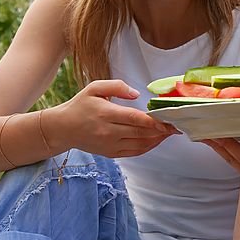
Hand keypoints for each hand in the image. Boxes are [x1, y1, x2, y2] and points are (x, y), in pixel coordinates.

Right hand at [46, 80, 178, 157]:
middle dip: (162, 130)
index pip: (135, 119)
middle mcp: (108, 132)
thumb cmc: (80, 105)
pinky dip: (148, 147)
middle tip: (177, 125)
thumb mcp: (94, 87)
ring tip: (170, 132)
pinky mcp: (110, 153)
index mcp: (105, 114)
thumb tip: (137, 94)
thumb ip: (117, 86)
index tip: (170, 119)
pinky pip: (134, 152)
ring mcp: (109, 145)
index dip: (155, 121)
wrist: (62, 128)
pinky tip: (157, 140)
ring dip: (157, 140)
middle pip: (141, 133)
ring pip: (140, 145)